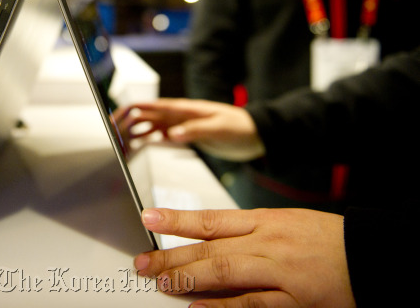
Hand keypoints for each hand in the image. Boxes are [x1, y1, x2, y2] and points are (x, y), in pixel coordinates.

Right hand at [114, 98, 265, 160]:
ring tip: (120, 138)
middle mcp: (182, 116)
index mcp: (188, 110)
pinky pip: (162, 136)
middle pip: (150, 116)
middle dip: (131, 121)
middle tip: (113, 129)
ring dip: (137, 130)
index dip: (138, 108)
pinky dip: (149, 139)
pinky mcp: (187, 135)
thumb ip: (196, 130)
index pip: (158, 107)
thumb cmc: (240, 127)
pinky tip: (139, 145)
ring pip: (153, 126)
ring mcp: (183, 125)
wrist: (255, 135)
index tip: (120, 112)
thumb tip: (173, 133)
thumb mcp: (219, 128)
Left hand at [134, 208, 355, 307]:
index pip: (211, 219)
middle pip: (210, 248)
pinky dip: (224, 306)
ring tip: (160, 283)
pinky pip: (253, 304)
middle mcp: (268, 243)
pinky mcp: (295, 301)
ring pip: (225, 273)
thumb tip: (207, 243)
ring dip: (188, 278)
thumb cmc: (328, 239)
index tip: (148, 218)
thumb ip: (246, 234)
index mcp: (265, 221)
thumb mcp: (285, 224)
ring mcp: (280, 272)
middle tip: (141, 263)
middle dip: (171, 255)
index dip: (176, 219)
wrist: (375, 255)